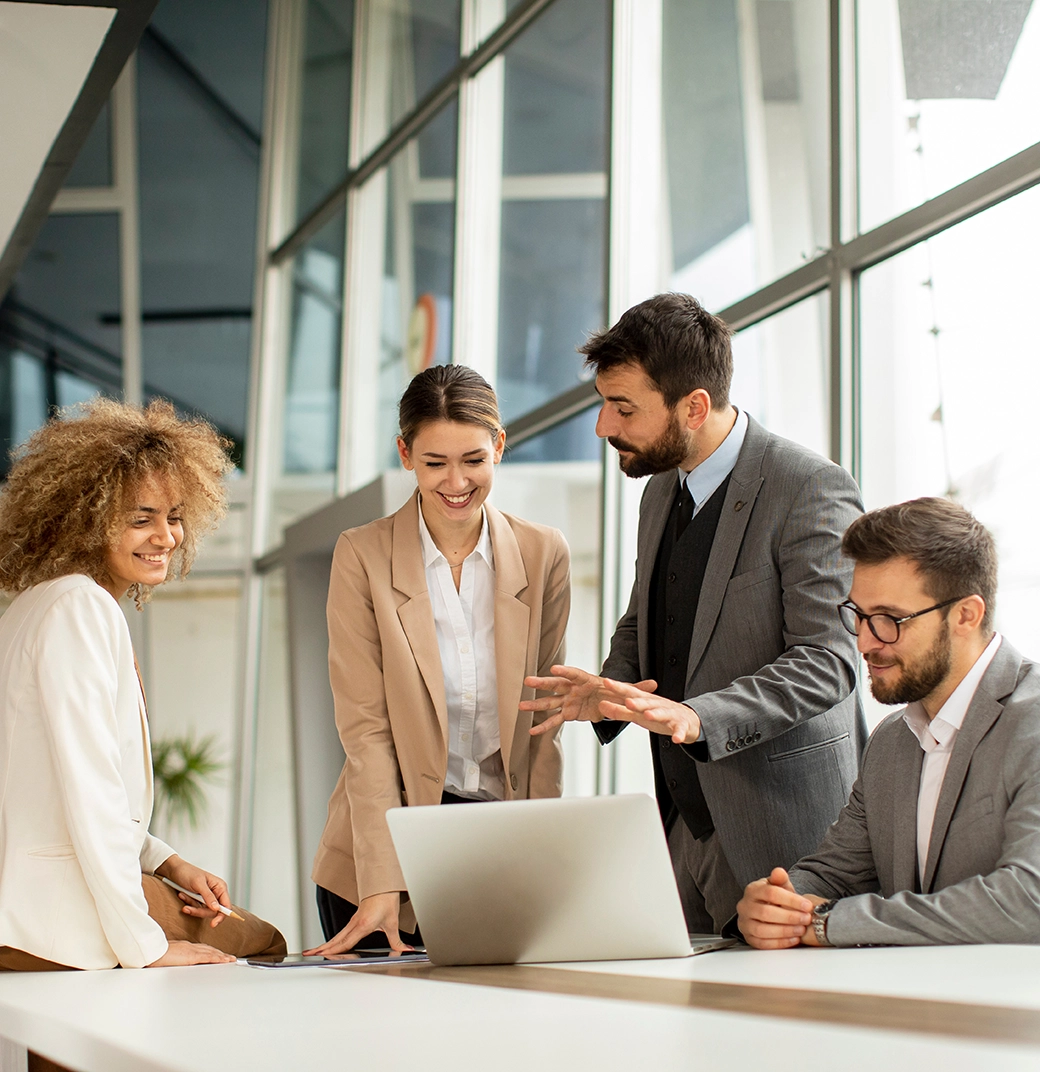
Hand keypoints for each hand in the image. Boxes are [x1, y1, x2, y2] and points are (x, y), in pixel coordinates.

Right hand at [147, 940, 234, 966]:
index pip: (200, 949)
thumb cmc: (153, 955)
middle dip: (219, 954)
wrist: (150, 952)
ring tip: (230, 959)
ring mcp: (191, 950)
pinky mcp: (192, 956)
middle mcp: (189, 946)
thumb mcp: (164, 957)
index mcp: (183, 947)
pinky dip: (218, 958)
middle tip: (228, 957)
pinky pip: (208, 957)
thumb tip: (172, 963)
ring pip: (211, 952)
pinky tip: (224, 961)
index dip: (210, 951)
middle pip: (208, 950)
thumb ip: (172, 959)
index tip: (217, 954)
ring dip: (221, 956)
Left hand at [155, 855, 231, 928]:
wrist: (174, 870)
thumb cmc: (188, 872)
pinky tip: (182, 895)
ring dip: (192, 906)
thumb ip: (208, 897)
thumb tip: (217, 909)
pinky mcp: (198, 900)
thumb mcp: (198, 884)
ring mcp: (207, 897)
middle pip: (213, 911)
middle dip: (199, 910)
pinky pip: (195, 908)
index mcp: (220, 887)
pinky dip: (188, 904)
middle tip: (187, 908)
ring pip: (203, 911)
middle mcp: (216, 893)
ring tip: (182, 896)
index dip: (222, 915)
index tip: (213, 924)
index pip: (226, 905)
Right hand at [302, 892, 411, 955]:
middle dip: (322, 948)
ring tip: (314, 951)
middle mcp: (355, 923)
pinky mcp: (355, 919)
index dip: (334, 950)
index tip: (322, 955)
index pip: (346, 942)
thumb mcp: (392, 922)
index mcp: (363, 925)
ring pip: (337, 936)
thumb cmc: (386, 899)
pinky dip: (333, 939)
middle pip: (336, 939)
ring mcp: (353, 921)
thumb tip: (404, 950)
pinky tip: (331, 944)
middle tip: (308, 954)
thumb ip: (396, 940)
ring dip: (325, 944)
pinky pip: (341, 932)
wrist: (384, 884)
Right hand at [521, 665, 657, 736]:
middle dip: (543, 683)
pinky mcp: (568, 713)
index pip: (575, 674)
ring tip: (521, 705)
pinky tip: (532, 732)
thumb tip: (654, 684)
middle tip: (528, 681)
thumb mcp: (625, 692)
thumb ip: (637, 689)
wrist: (606, 701)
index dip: (565, 671)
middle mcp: (574, 688)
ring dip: (536, 704)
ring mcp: (568, 700)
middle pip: (556, 685)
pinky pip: (554, 720)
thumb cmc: (612, 692)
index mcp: (586, 680)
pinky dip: (544, 726)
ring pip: (550, 702)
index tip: (554, 668)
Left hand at [597, 678, 701, 743]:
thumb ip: (619, 711)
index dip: (618, 687)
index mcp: (645, 700)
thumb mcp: (638, 714)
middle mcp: (657, 704)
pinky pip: (680, 730)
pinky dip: (678, 734)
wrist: (688, 720)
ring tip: (648, 715)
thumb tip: (600, 706)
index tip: (606, 682)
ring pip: (663, 713)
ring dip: (656, 714)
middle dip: (637, 702)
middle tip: (627, 701)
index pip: (630, 692)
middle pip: (646, 702)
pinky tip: (676, 739)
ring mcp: (670, 714)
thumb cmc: (658, 715)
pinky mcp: (681, 725)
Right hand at [736, 867, 827, 948]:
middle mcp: (745, 906)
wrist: (764, 909)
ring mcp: (745, 923)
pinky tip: (793, 939)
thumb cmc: (773, 898)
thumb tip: (779, 872)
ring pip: (762, 930)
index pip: (770, 893)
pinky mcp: (749, 938)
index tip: (807, 905)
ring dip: (785, 931)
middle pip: (766, 913)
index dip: (791, 900)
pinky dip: (780, 943)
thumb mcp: (778, 886)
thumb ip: (780, 879)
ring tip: (801, 930)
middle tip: (806, 919)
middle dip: (790, 917)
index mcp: (752, 890)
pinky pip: (763, 944)